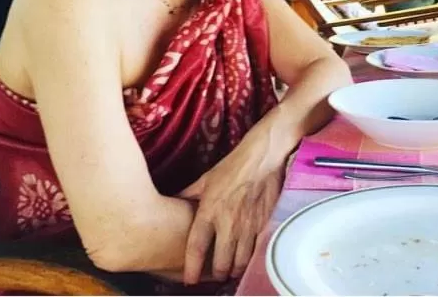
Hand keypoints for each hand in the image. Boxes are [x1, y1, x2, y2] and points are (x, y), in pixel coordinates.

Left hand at [179, 140, 284, 284]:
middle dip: (217, 274)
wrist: (263, 157)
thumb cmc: (233, 166)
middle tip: (215, 276)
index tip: (189, 279)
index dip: (192, 267)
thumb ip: (189, 195)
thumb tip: (174, 202)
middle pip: (221, 262)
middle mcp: (228, 223)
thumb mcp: (206, 179)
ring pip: (240, 261)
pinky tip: (248, 260)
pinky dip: (251, 259)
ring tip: (231, 271)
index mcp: (209, 211)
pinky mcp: (263, 224)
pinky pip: (256, 250)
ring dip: (234, 269)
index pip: (197, 247)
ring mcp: (247, 226)